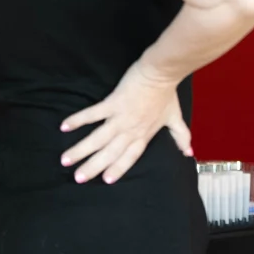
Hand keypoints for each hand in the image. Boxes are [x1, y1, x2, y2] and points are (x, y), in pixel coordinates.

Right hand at [59, 63, 192, 184]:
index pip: (129, 158)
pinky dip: (78, 121)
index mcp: (144, 135)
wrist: (161, 73)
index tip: (105, 181)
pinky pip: (92, 114)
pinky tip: (64, 127)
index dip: (118, 169)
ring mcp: (120, 118)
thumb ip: (181, 136)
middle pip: (109, 153)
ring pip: (98, 139)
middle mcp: (130, 131)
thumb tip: (189, 152)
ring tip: (66, 159)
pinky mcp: (112, 103)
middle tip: (77, 178)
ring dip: (81, 150)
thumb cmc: (167, 94)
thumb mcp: (175, 117)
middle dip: (92, 167)